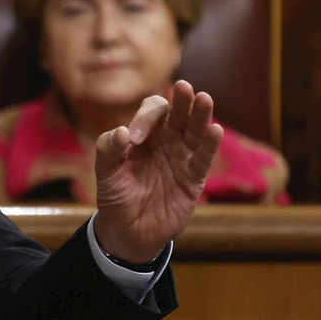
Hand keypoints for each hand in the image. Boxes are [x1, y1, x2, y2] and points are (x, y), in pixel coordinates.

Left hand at [92, 81, 222, 263]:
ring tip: (204, 99)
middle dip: (181, 102)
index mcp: (145, 135)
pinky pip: (203, 159)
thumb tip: (123, 132)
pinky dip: (210, 145)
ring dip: (200, 116)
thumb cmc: (115, 197)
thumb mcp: (105, 173)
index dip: (146, 118)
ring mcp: (181, 159)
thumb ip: (108, 150)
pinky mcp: (193, 179)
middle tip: (184, 87)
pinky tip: (215, 130)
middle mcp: (166, 142)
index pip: (152, 113)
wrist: (127, 232)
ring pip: (195, 132)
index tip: (133, 139)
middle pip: (179, 115)